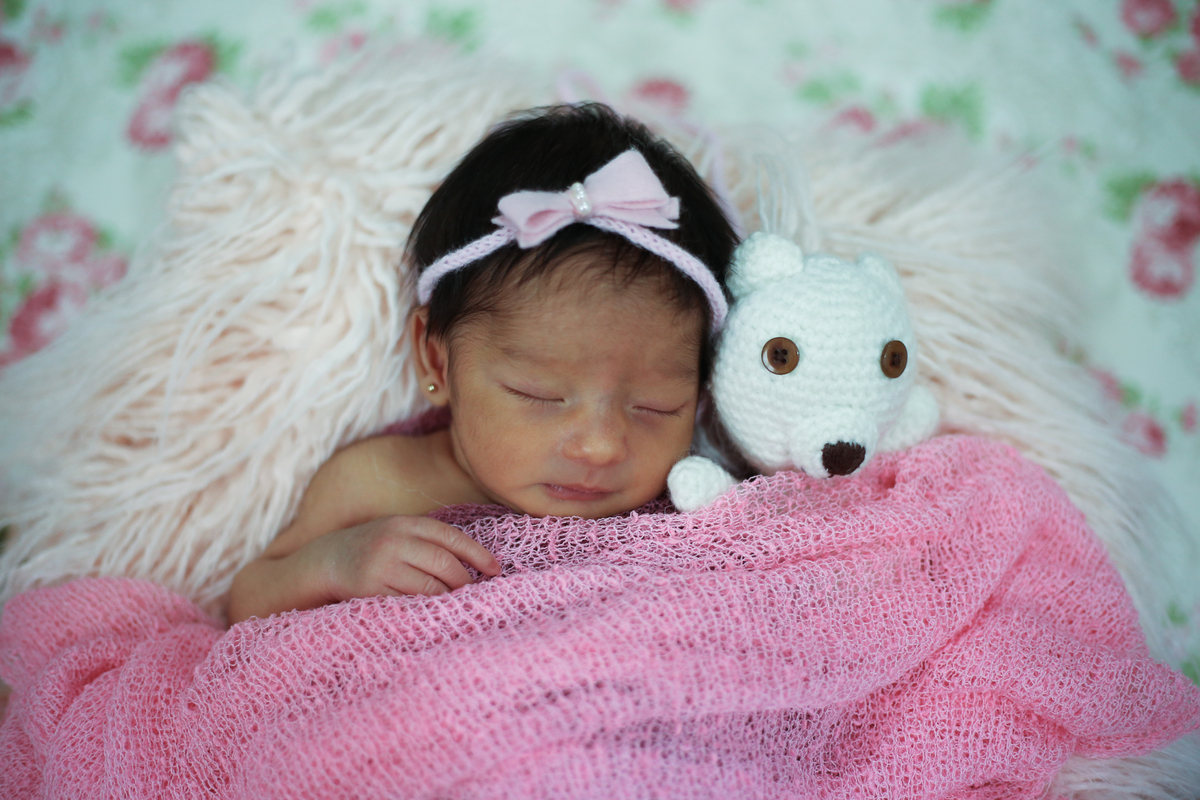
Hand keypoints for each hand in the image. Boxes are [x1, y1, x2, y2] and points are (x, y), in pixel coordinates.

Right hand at [315, 515, 502, 601]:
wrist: (325, 561)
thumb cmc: (373, 549)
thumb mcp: (398, 533)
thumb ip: (428, 542)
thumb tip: (475, 565)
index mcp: (406, 523)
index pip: (451, 537)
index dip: (478, 554)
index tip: (496, 569)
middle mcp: (394, 540)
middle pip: (444, 563)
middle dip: (464, 581)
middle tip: (472, 594)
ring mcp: (381, 565)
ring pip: (429, 587)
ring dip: (448, 599)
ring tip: (455, 605)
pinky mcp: (370, 589)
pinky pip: (408, 604)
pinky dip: (425, 610)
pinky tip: (432, 613)